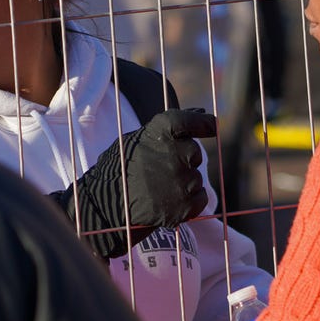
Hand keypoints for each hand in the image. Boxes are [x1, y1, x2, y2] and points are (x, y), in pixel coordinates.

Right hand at [49, 108, 215, 258]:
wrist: (106, 208)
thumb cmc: (119, 170)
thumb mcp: (137, 140)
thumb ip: (169, 128)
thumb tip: (201, 112)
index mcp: (159, 132)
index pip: (188, 120)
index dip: (202, 122)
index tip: (212, 125)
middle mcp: (174, 153)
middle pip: (193, 152)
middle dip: (183, 159)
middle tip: (161, 170)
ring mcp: (181, 181)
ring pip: (196, 177)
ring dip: (183, 182)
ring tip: (158, 189)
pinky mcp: (186, 206)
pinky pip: (200, 198)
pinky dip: (189, 201)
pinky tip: (167, 202)